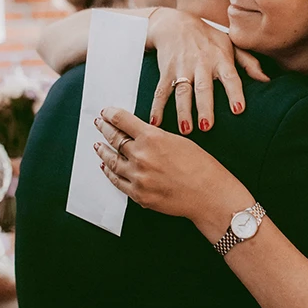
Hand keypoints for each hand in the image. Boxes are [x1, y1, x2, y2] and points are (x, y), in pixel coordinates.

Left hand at [93, 107, 253, 237]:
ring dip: (103, 151)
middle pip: (114, 138)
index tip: (106, 112)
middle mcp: (141, 156)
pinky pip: (117, 181)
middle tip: (99, 124)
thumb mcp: (180, 141)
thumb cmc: (202, 167)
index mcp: (153, 137)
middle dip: (105, 129)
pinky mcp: (138, 194)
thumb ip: (156, 137)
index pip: (122, 121)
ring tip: (98, 145)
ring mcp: (137, 176)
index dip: (111, 114)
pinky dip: (109, 173)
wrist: (209, 194)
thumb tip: (140, 135)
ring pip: (112, 161)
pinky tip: (105, 167)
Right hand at [146, 9, 268, 133]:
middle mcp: (201, 64)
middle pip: (203, 88)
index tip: (238, 110)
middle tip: (207, 126)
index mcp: (220, 59)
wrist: (175, 22)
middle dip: (204, 107)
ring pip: (182, 91)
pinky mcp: (166, 71)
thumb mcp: (231, 45)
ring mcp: (182, 68)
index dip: (234, 93)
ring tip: (185, 129)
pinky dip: (157, 106)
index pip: (230, 77)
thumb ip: (249, 63)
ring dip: (183, 111)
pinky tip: (156, 122)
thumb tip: (267, 80)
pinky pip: (161, 90)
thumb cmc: (209, 38)